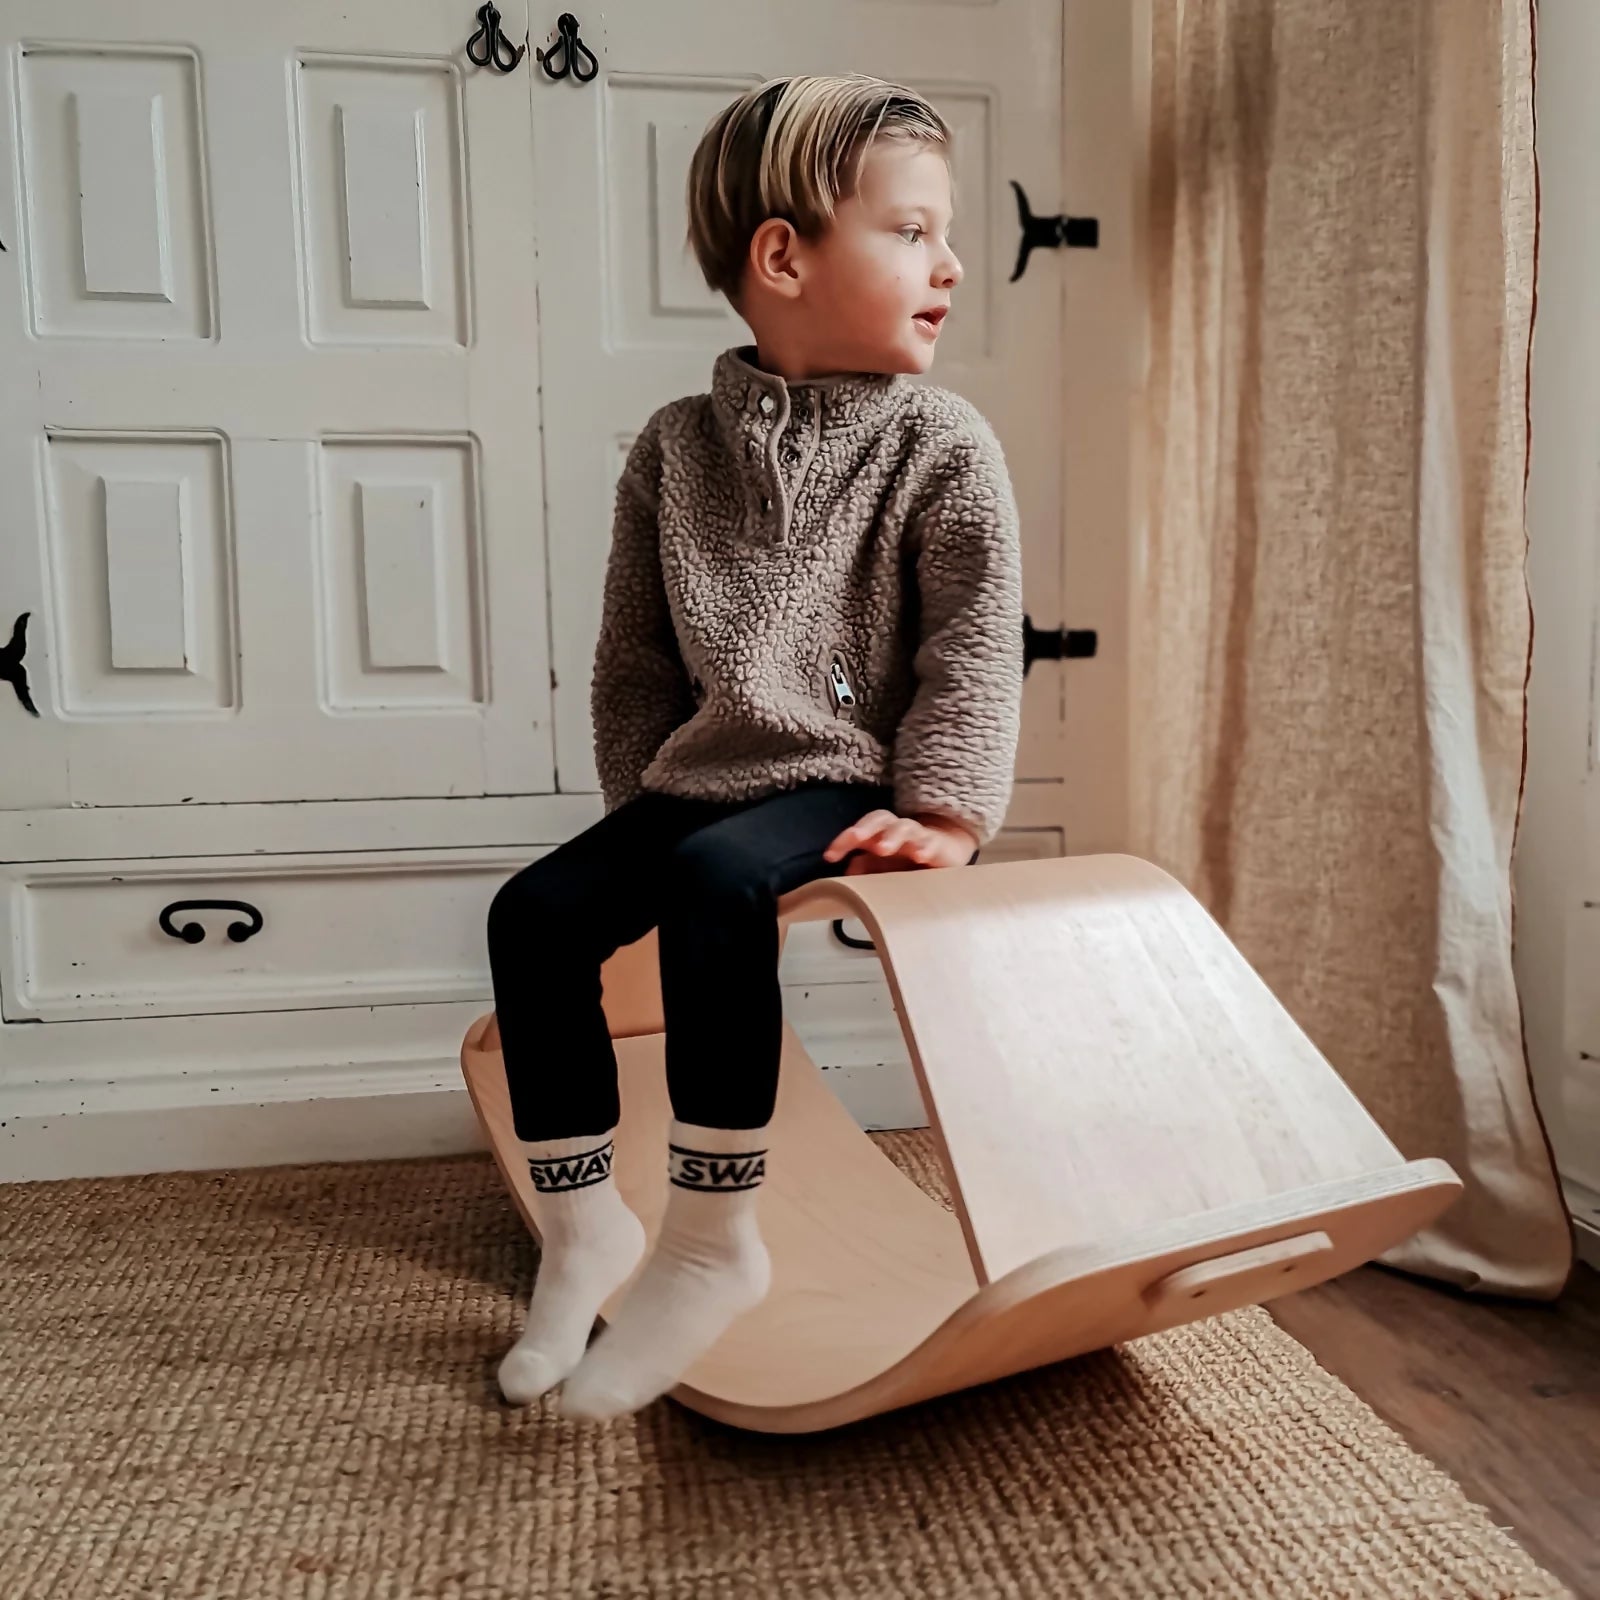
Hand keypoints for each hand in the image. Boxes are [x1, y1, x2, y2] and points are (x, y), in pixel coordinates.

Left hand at [822, 810, 977, 874]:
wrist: (947, 853)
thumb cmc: (910, 859)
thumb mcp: (885, 866)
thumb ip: (867, 867)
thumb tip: (848, 872)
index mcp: (881, 833)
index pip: (860, 830)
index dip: (844, 840)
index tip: (830, 856)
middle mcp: (897, 830)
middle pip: (881, 819)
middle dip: (866, 828)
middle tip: (856, 837)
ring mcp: (918, 836)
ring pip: (905, 827)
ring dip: (892, 836)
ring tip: (883, 849)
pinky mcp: (938, 845)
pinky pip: (931, 843)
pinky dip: (925, 847)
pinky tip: (920, 856)